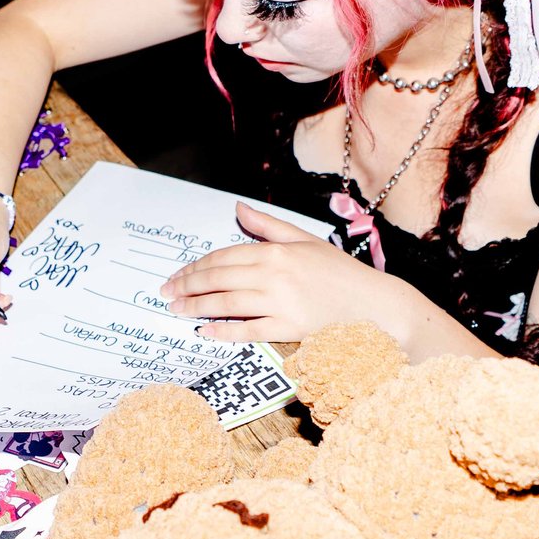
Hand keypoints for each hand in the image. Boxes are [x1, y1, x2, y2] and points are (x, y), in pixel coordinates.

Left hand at [161, 203, 398, 342]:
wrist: (372, 304)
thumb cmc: (338, 272)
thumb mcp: (304, 240)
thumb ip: (268, 226)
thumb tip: (238, 206)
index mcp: (276, 251)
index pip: (223, 257)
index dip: (196, 266)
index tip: (178, 275)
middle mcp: (274, 275)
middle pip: (218, 279)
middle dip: (187, 286)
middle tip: (166, 292)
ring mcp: (280, 302)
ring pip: (226, 304)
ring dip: (196, 307)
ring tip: (177, 310)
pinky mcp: (288, 328)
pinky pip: (247, 331)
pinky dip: (223, 331)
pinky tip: (205, 331)